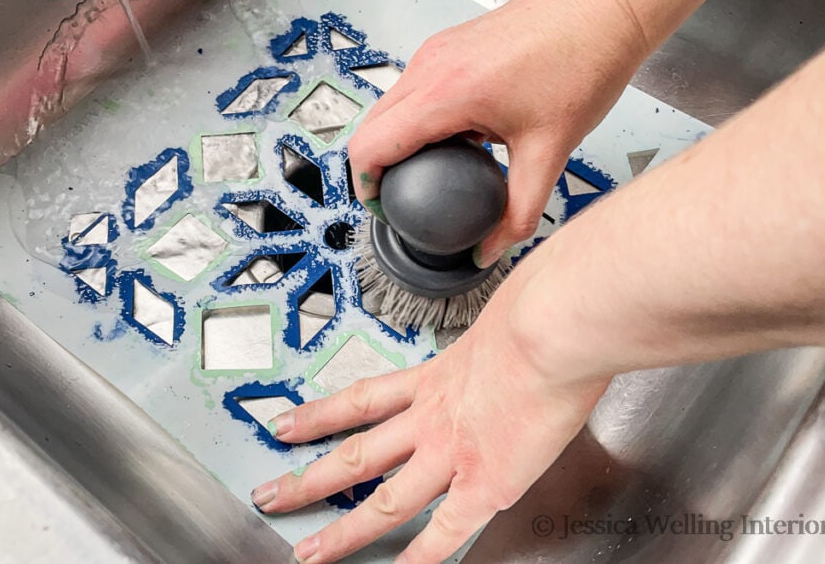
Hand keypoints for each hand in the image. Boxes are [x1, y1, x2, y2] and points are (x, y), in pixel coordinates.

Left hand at [251, 277, 610, 562]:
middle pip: (356, 454)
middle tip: (271, 494)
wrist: (553, 328)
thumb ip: (493, 308)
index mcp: (435, 376)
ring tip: (310, 551)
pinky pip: (446, 531)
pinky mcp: (486, 483)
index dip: (320, 415)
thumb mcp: (501, 298)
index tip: (288, 425)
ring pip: (385, 501)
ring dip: (345, 530)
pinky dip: (420, 558)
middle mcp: (432, 418)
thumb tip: (504, 288)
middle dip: (309, 479)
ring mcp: (453, 454)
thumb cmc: (540, 306)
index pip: (362, 400)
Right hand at [348, 0, 649, 266]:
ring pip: (389, 105)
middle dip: (375, 169)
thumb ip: (518, 212)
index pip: (370, 145)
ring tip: (423, 174)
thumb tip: (492, 247)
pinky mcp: (449, 47)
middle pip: (370, 127)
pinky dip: (417, 120)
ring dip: (395, 143)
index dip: (366, 187)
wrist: (602, 9)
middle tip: (399, 201)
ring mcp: (437, 52)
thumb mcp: (549, 151)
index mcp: (446, 92)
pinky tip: (453, 140)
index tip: (382, 209)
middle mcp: (431, 66)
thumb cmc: (583, 57)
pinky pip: (413, 89)